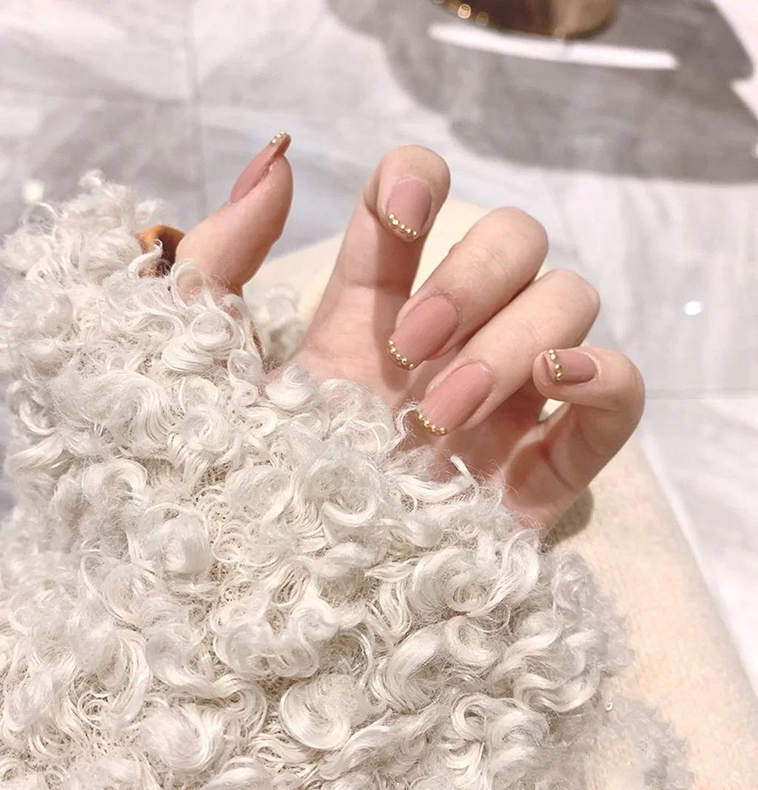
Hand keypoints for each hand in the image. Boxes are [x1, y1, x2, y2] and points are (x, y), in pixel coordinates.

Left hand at [141, 136, 644, 531]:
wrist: (263, 606)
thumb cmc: (222, 483)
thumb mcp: (193, 365)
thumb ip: (217, 260)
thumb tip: (283, 161)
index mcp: (364, 312)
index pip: (416, 203)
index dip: (416, 183)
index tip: (396, 215)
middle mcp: (445, 341)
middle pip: (515, 242)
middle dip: (471, 281)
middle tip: (407, 354)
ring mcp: (502, 402)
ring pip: (568, 304)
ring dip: (512, 343)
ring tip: (439, 415)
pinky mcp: (542, 473)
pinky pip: (619, 398)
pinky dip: (606, 375)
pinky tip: (554, 385)